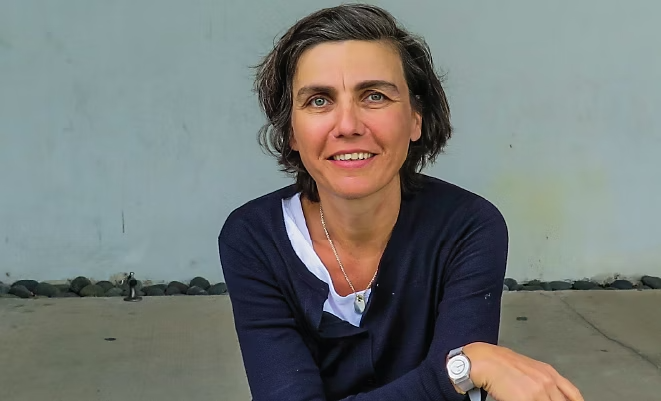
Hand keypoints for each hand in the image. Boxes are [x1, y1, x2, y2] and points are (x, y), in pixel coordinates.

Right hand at [463, 342, 583, 400]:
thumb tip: (551, 394)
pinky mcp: (527, 399)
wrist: (485, 361)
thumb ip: (543, 382)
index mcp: (550, 373)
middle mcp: (547, 381)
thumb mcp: (529, 369)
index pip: (574, 395)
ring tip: (527, 400)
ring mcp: (539, 391)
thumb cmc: (502, 364)